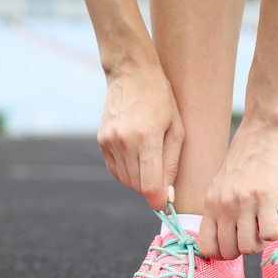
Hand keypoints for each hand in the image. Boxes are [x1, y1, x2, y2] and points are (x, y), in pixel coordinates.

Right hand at [97, 67, 183, 210]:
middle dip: (151, 188)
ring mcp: (109, 141)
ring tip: (149, 158)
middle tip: (161, 175)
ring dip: (139, 179)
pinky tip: (136, 154)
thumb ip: (171, 164)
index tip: (165, 205)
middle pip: (137, 186)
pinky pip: (114, 170)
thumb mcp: (177, 129)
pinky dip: (126, 170)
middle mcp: (125, 142)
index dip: (158, 201)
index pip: (149, 185)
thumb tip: (166, 196)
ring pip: (125, 180)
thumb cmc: (161, 100)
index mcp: (147, 138)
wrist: (131, 72)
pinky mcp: (101, 140)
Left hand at [198, 119, 277, 259]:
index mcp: (210, 201)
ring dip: (261, 243)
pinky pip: (269, 234)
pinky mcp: (266, 195)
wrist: (265, 127)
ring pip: (249, 247)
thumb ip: (221, 207)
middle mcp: (223, 203)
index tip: (236, 242)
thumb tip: (228, 236)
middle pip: (229, 251)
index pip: (206, 248)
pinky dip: (275, 233)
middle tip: (255, 233)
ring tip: (266, 225)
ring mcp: (243, 200)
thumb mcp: (223, 181)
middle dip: (244, 250)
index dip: (223, 253)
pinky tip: (277, 218)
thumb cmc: (248, 155)